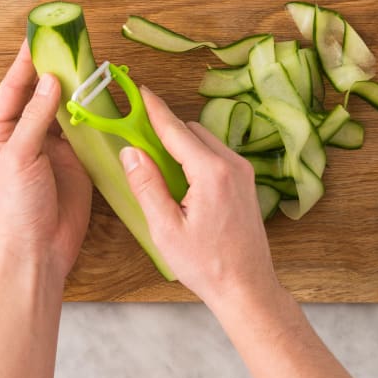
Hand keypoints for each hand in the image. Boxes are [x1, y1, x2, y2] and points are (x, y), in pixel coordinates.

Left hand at [0, 40, 91, 280]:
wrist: (39, 248)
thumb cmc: (16, 207)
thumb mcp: (20, 157)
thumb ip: (35, 118)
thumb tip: (49, 82)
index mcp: (0, 132)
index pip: (13, 88)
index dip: (26, 63)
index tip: (38, 37)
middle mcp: (26, 135)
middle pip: (40, 94)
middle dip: (54, 71)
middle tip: (69, 45)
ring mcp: (52, 147)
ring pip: (64, 109)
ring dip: (75, 90)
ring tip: (88, 64)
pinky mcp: (76, 159)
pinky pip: (85, 129)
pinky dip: (92, 113)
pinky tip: (101, 97)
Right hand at [119, 87, 279, 304]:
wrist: (247, 287)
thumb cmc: (207, 264)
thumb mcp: (165, 229)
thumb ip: (146, 185)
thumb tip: (130, 152)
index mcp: (211, 173)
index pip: (175, 130)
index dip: (154, 108)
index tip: (139, 91)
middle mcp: (232, 165)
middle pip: (191, 131)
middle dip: (165, 131)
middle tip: (138, 142)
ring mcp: (243, 173)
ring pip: (205, 141)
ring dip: (181, 145)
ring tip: (159, 170)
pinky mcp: (246, 182)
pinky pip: (216, 155)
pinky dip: (196, 157)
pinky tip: (182, 183)